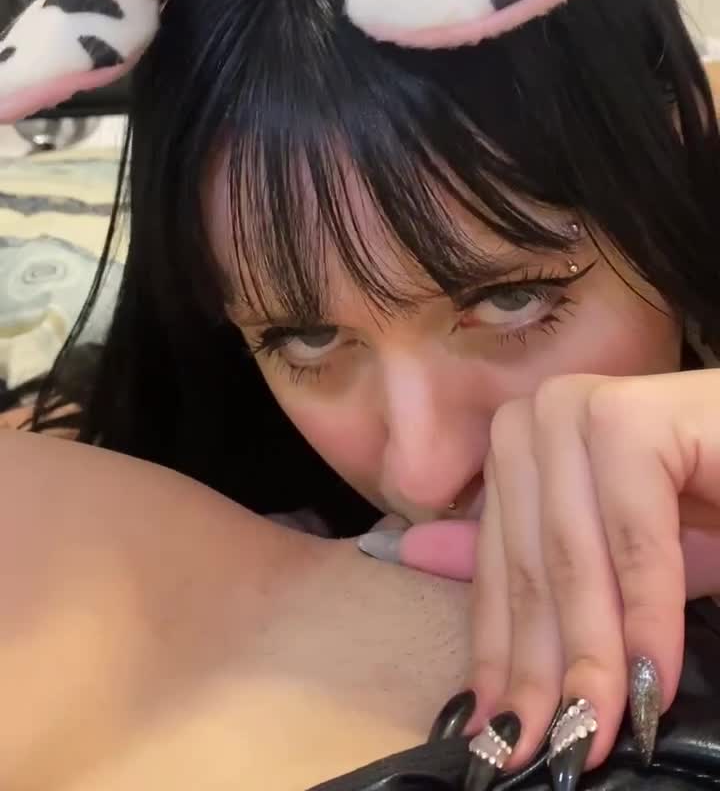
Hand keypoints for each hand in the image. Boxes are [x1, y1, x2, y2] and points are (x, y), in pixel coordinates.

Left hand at [388, 370, 719, 771]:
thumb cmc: (710, 502)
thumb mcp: (622, 556)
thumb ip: (535, 565)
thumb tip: (413, 564)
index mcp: (520, 442)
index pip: (498, 565)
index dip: (502, 660)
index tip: (498, 742)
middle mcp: (537, 415)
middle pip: (532, 566)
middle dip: (544, 675)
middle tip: (554, 754)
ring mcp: (577, 406)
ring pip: (573, 561)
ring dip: (591, 660)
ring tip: (596, 734)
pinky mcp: (630, 414)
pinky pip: (633, 541)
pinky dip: (647, 618)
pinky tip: (652, 683)